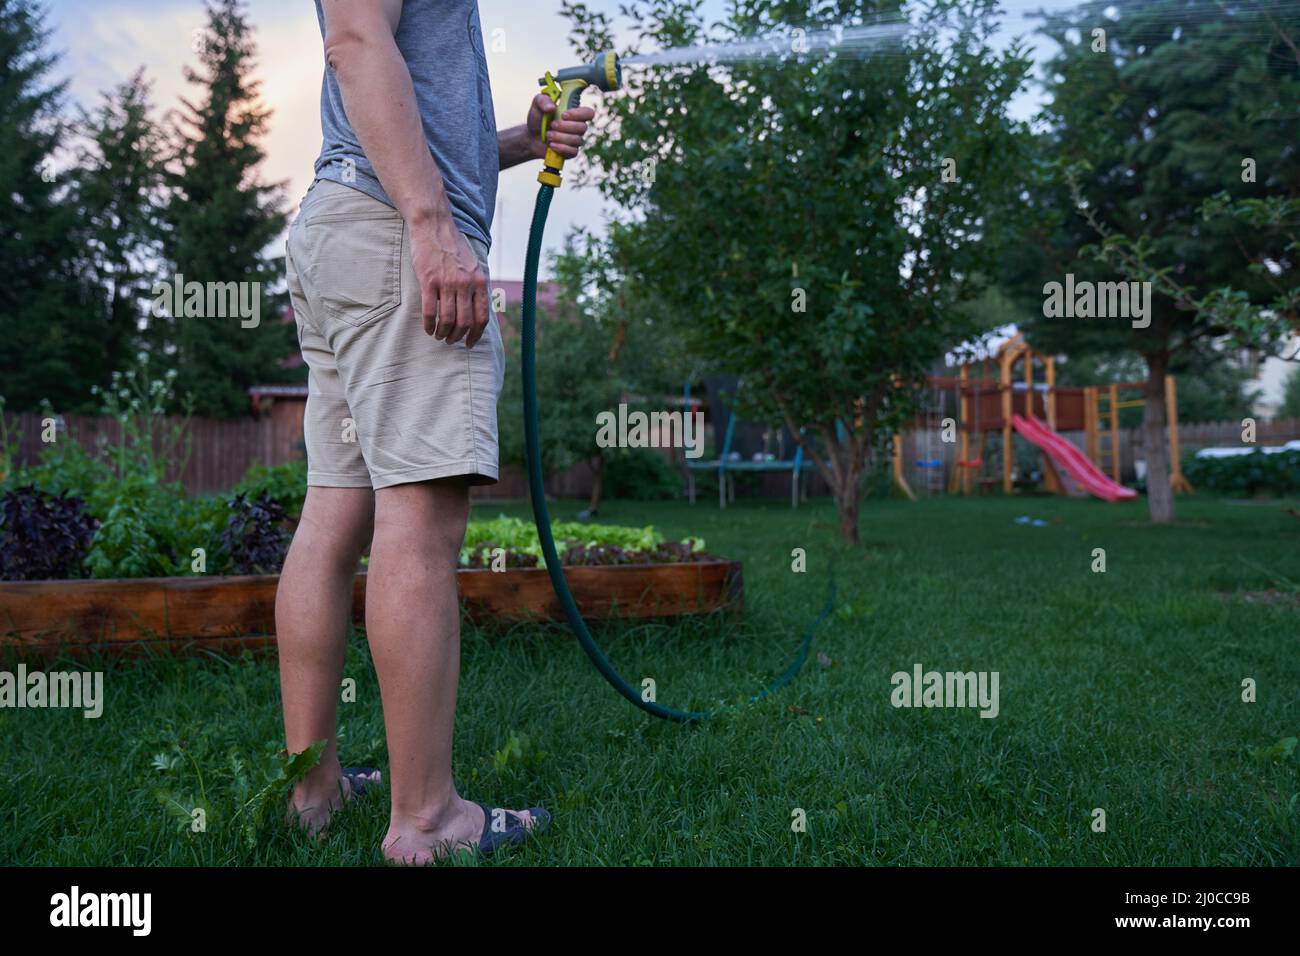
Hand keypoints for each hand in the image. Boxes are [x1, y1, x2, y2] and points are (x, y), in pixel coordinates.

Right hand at [409, 218, 489, 347]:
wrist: (434, 226)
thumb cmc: (453, 247)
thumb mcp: (473, 265)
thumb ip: (476, 286)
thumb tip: (477, 310)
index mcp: (479, 281)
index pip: (482, 316)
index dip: (476, 334)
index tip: (469, 343)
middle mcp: (466, 284)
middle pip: (465, 322)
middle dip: (458, 337)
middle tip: (451, 341)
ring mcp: (447, 282)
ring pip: (448, 319)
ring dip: (443, 333)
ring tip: (439, 336)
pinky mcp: (429, 281)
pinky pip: (430, 311)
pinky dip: (429, 324)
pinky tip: (428, 328)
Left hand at [526, 93, 595, 159]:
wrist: (531, 138)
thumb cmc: (537, 119)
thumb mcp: (537, 105)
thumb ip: (543, 100)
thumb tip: (551, 107)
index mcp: (574, 113)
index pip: (588, 113)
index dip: (578, 114)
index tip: (563, 115)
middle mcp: (577, 126)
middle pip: (583, 127)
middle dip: (565, 127)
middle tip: (552, 125)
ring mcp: (575, 140)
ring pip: (576, 140)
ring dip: (560, 137)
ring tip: (548, 135)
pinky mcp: (571, 152)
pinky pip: (573, 151)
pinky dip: (561, 148)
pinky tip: (551, 145)